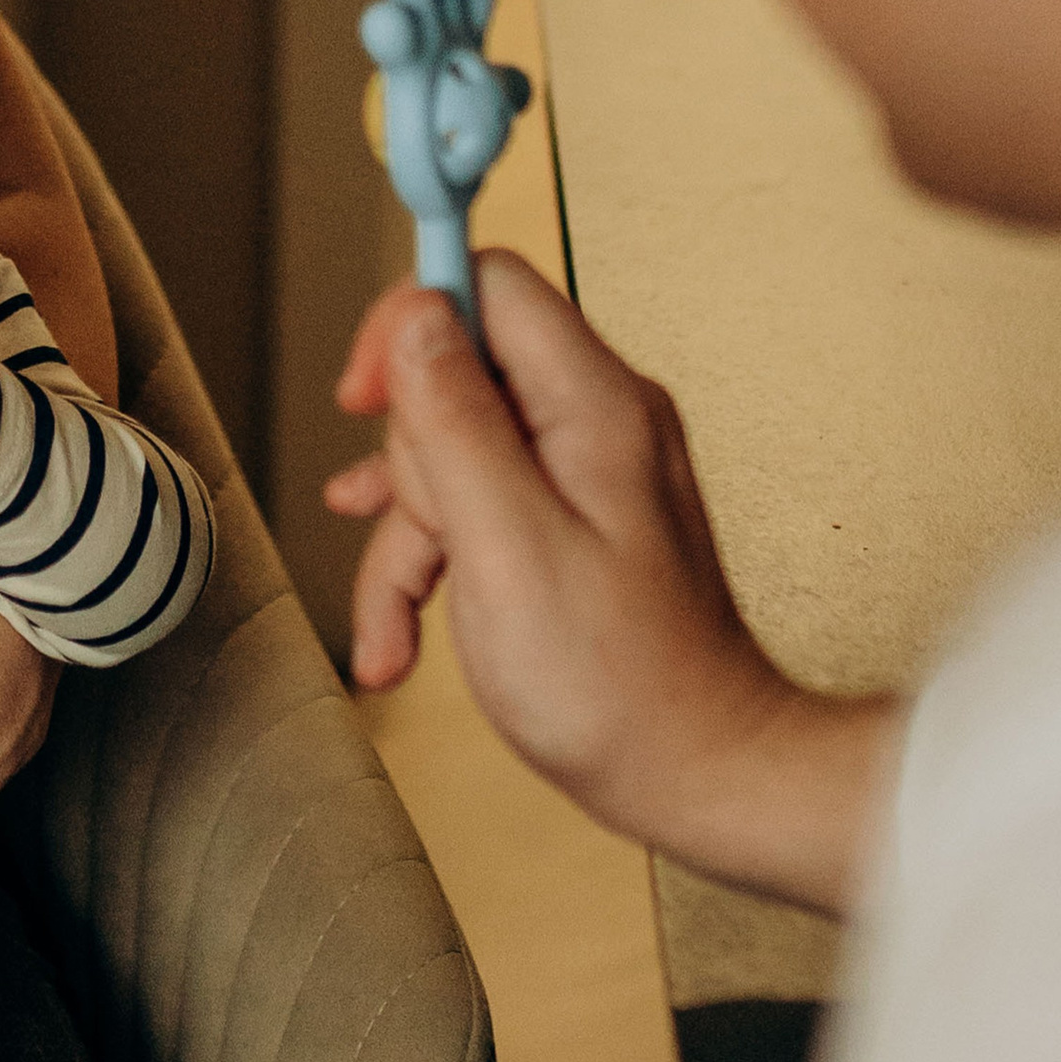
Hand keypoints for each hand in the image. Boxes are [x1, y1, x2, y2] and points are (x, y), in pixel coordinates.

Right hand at [328, 251, 890, 911]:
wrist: (698, 774)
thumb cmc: (619, 685)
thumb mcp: (506, 544)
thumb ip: (456, 421)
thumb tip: (417, 319)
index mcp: (593, 404)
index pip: (487, 287)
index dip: (409, 326)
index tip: (361, 396)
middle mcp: (596, 421)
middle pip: (454, 381)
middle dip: (408, 471)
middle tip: (426, 545)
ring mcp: (585, 473)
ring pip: (450, 458)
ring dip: (408, 542)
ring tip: (395, 623)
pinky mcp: (571, 522)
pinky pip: (475, 511)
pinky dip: (433, 568)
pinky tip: (403, 633)